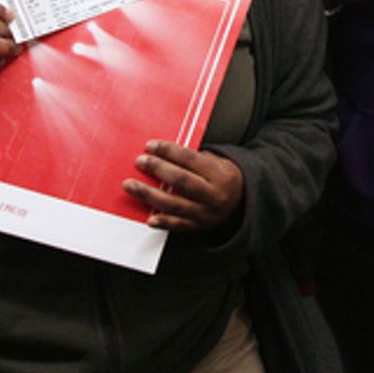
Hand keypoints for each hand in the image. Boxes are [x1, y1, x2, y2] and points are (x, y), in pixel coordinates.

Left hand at [124, 140, 245, 231]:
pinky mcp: (200, 226)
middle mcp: (215, 194)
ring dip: (149, 194)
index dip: (168, 151)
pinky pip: (179, 225)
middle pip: (181, 180)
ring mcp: (207, 213)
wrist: (242, 200)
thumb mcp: (217, 162)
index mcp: (220, 174)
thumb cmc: (223, 177)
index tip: (151, 146)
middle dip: (157, 169)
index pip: (190, 159)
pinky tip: (149, 218)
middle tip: (140, 161)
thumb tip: (162, 153)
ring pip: (174, 204)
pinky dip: (163, 222)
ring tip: (131, 185)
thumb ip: (194, 159)